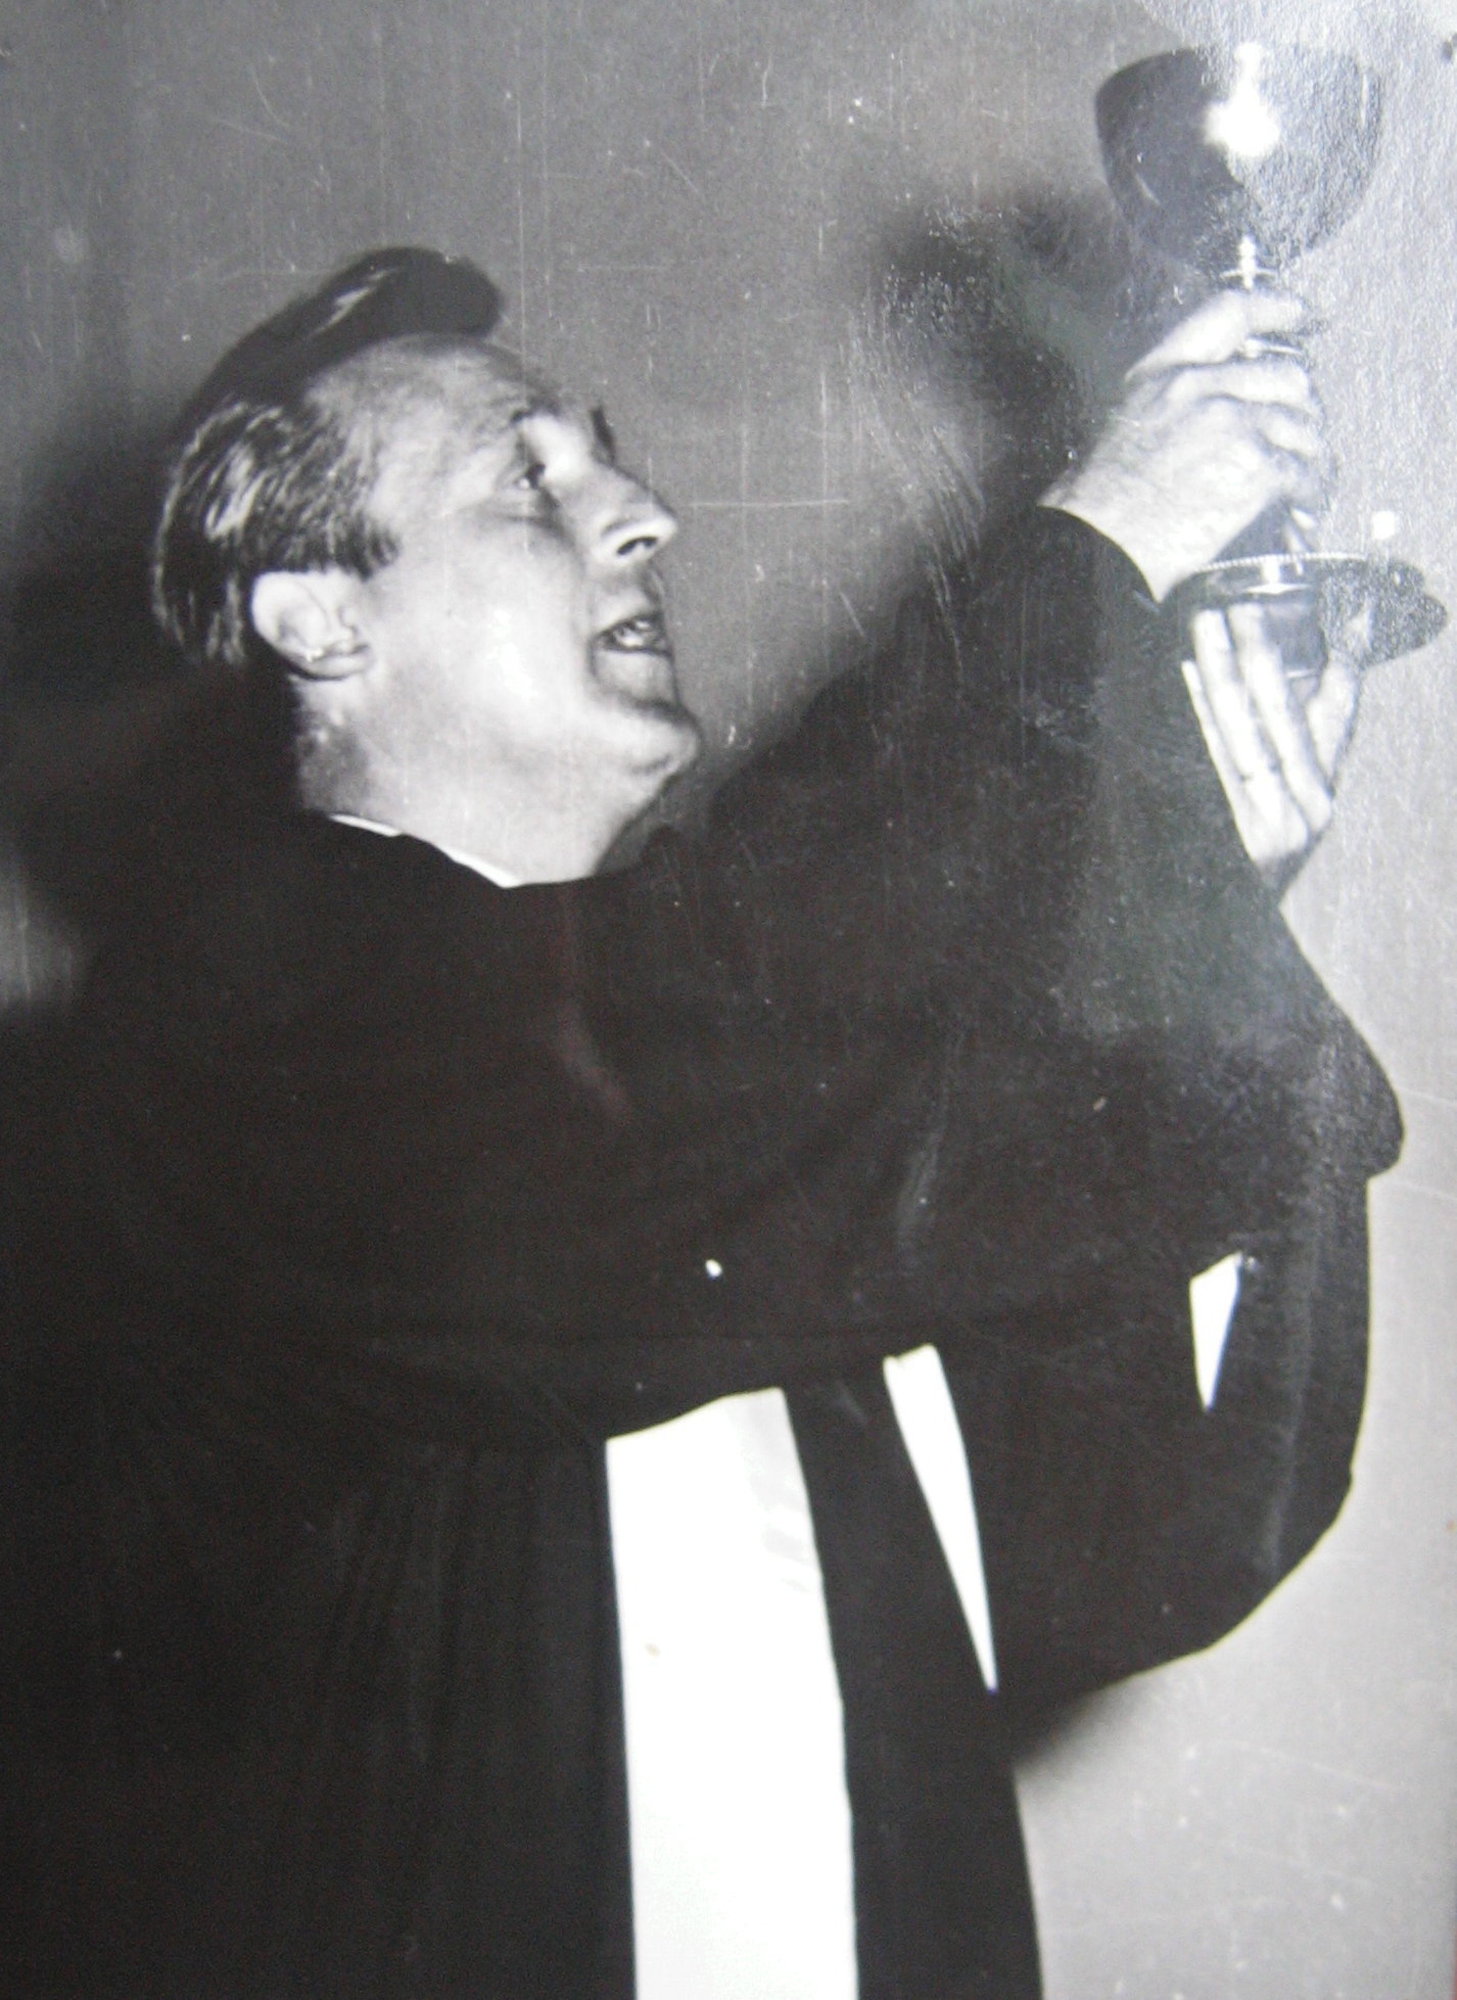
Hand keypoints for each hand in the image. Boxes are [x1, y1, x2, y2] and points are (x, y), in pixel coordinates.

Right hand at [1043, 291, 1331, 600]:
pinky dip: (1309, 492)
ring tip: (1305, 483)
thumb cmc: (1099, 505)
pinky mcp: (1255, 468)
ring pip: (1302, 426)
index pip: (1229, 314)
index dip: (1273, 307)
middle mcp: (1200, 389)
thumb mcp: (1126, 425)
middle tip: (1303, 435)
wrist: (1099, 547)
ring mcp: (1232, 425)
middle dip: (1303, 407)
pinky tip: (1301, 509)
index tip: (1300, 314)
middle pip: (1284, 376)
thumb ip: (1174, 402)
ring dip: (1310, 456)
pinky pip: (1304, 473)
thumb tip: (1225, 403)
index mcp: (1164, 375)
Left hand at [1181, 600, 1363, 883]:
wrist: (1225, 953)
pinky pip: (1218, 757)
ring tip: (1207, 620)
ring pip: (1248, 726)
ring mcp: (1276, 822)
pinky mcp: (1240, 835)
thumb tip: (1260, 689)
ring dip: (1225, 667)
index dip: (1348, 651)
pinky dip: (1203, 710)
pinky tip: (1188, 673)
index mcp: (1323, 797)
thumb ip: (1282, 763)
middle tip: (1242, 597)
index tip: (1345, 598)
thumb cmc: (1242, 881)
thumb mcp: (1275, 821)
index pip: (1341, 710)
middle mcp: (1309, 807)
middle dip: (1264, 649)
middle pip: (1287, 710)